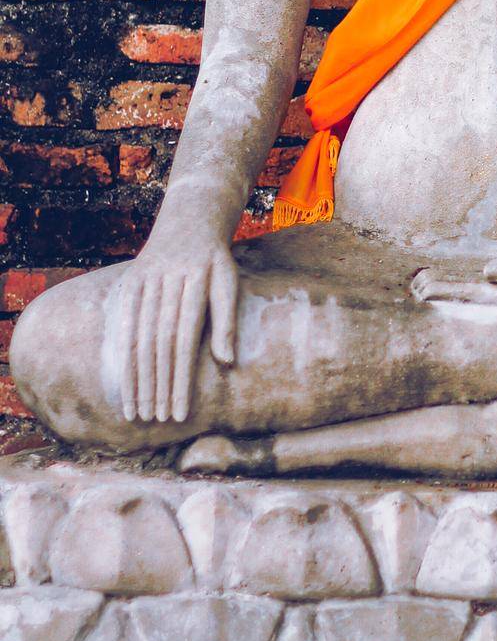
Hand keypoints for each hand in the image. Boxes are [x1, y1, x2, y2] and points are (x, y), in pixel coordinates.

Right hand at [116, 231, 237, 424]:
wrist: (189, 220)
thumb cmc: (215, 260)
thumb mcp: (229, 282)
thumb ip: (226, 321)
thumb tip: (227, 362)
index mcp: (195, 282)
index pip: (184, 342)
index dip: (181, 380)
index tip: (180, 413)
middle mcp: (166, 282)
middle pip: (159, 345)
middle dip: (158, 386)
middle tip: (159, 420)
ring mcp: (144, 282)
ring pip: (138, 339)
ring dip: (138, 379)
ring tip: (141, 413)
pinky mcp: (129, 284)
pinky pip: (122, 327)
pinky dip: (122, 359)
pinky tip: (124, 386)